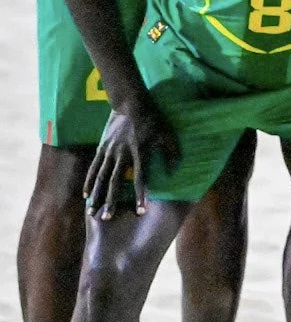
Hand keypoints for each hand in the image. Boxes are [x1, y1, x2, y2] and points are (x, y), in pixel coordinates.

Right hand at [85, 94, 176, 219]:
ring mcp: (109, 152)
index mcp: (140, 152)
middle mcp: (122, 154)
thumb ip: (173, 153)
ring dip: (97, 196)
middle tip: (108, 218)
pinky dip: (89, 182)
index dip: (141, 194)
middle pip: (115, 182)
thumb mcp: (169, 134)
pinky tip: (86, 194)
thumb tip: (173, 172)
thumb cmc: (154, 119)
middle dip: (111, 201)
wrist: (131, 103)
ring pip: (101, 178)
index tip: (140, 210)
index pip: (140, 178)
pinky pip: (94, 168)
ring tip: (93, 212)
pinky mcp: (101, 148)